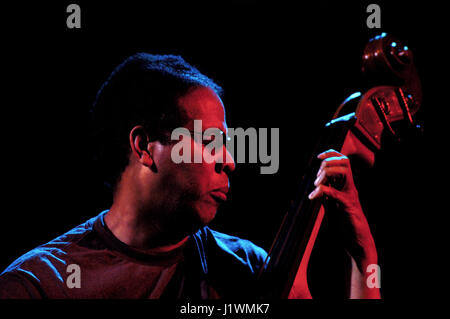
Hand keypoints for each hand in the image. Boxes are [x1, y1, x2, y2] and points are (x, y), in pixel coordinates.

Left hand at [308, 149, 376, 264]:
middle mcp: (350, 188)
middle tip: (317, 179)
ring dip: (326, 175)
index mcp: (346, 186)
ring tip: (316, 186)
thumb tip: (317, 186)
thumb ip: (327, 194)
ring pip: (343, 173)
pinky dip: (323, 191)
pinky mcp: (348, 206)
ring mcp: (350, 196)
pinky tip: (313, 196)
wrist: (357, 242)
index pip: (343, 162)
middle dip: (326, 164)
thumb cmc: (345, 224)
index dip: (331, 154)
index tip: (319, 156)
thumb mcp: (332, 205)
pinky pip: (336, 193)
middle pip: (343, 162)